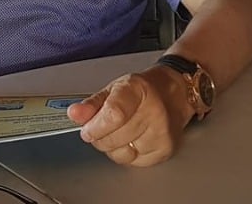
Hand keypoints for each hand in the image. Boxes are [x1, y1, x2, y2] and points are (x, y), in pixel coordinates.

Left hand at [67, 65, 191, 166]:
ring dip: (114, 147)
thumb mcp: (114, 88)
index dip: (95, 126)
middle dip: (100, 137)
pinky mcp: (165, 150)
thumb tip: (74, 114)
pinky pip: (133, 163)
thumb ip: (92, 104)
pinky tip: (135, 139)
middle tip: (104, 126)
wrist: (176, 93)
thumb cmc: (143, 90)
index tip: (87, 129)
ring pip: (120, 154)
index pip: (114, 114)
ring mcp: (161, 133)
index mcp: (138, 89)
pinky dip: (128, 154)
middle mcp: (154, 111)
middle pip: (113, 138)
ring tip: (123, 130)